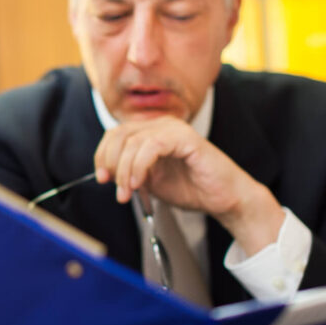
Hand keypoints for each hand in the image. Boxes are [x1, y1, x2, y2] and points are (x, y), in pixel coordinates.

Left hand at [93, 116, 283, 254]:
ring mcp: (174, 129)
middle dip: (112, 164)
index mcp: (151, 132)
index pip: (115, 134)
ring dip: (124, 170)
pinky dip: (139, 165)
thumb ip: (130, 171)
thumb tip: (106, 172)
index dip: (103, 155)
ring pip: (133, 141)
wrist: (223, 199)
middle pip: (120, 135)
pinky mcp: (186, 138)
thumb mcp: (150, 180)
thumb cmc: (191, 188)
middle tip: (117, 189)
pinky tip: (140, 183)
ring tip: (128, 192)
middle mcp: (161, 125)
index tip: (102, 178)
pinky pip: (152, 145)